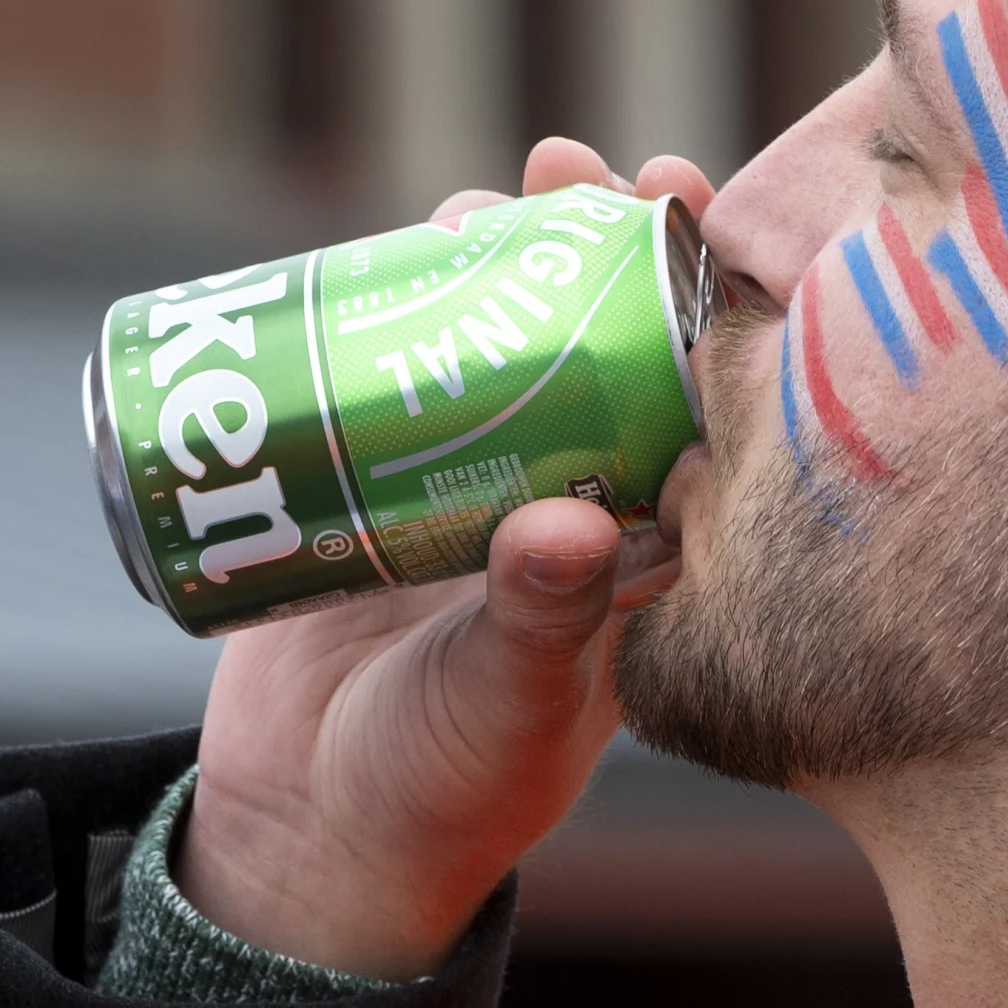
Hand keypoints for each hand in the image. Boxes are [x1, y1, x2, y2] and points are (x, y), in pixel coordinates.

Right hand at [177, 138, 721, 977]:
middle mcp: (566, 503)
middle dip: (579, 247)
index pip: (687, 399)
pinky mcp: (372, 490)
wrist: (314, 836)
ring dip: (480, 260)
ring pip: (486, 343)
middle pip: (588, 342)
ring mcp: (469, 488)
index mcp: (640, 550)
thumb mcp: (501, 708)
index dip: (693, 300)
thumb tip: (570, 523)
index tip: (690, 211)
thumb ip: (538, 622)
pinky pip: (383, 380)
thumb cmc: (444, 793)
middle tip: (566, 170)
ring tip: (471, 200)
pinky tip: (366, 256)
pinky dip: (377, 312)